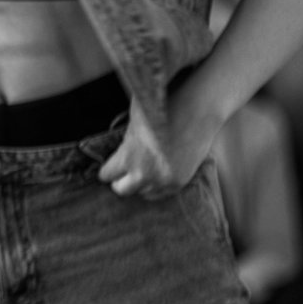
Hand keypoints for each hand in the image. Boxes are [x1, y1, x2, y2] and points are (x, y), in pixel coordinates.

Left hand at [98, 94, 215, 198]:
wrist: (196, 111)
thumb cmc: (160, 109)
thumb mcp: (133, 123)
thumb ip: (125, 142)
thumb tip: (118, 151)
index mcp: (128, 157)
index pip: (106, 175)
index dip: (108, 168)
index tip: (110, 165)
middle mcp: (144, 174)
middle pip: (121, 190)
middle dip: (120, 180)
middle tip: (124, 171)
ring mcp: (164, 180)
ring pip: (144, 194)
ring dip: (141, 184)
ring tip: (144, 169)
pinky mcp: (180, 182)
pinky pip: (162, 194)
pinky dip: (158, 186)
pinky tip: (158, 173)